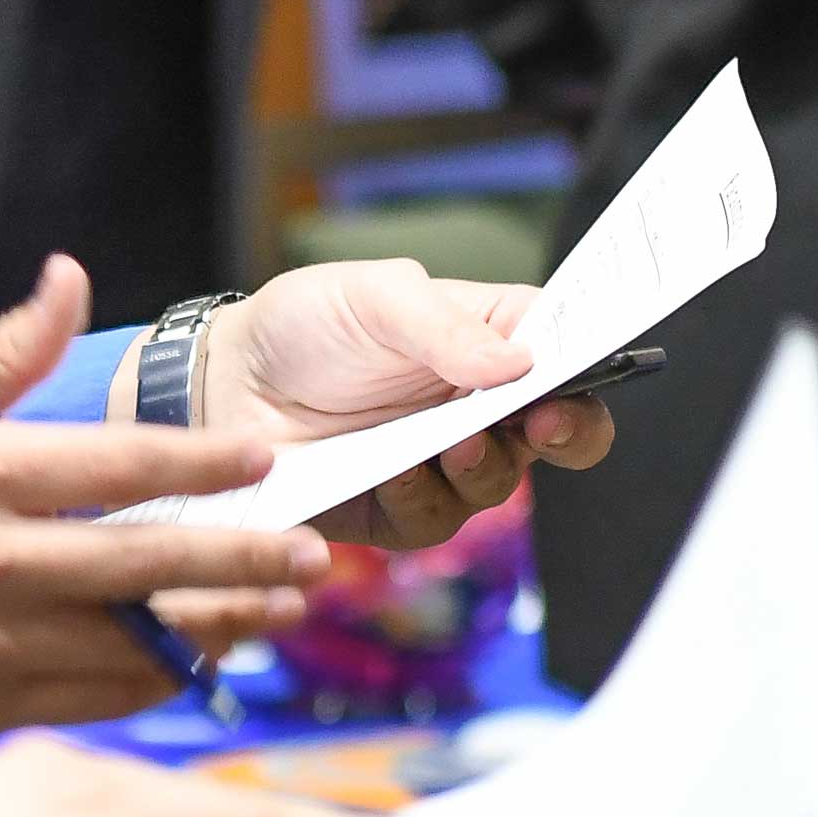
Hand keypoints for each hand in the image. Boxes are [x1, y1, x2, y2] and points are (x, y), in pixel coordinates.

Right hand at [0, 260, 327, 753]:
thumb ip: (2, 352)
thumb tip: (69, 276)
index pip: (121, 468)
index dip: (207, 465)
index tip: (270, 461)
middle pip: (150, 565)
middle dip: (245, 561)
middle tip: (315, 558)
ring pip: (134, 643)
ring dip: (218, 628)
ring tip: (280, 614)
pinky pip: (90, 697)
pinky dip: (151, 683)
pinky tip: (197, 663)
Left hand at [167, 256, 618, 545]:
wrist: (223, 383)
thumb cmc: (307, 322)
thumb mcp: (377, 296)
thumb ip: (445, 326)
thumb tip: (521, 360)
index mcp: (492, 338)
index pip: (571, 352)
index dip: (595, 367)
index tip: (588, 375)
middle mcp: (480, 404)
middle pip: (561, 429)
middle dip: (567, 430)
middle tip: (546, 422)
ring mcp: (443, 461)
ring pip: (501, 483)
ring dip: (487, 467)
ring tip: (452, 445)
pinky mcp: (399, 511)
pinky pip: (435, 521)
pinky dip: (421, 498)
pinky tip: (393, 473)